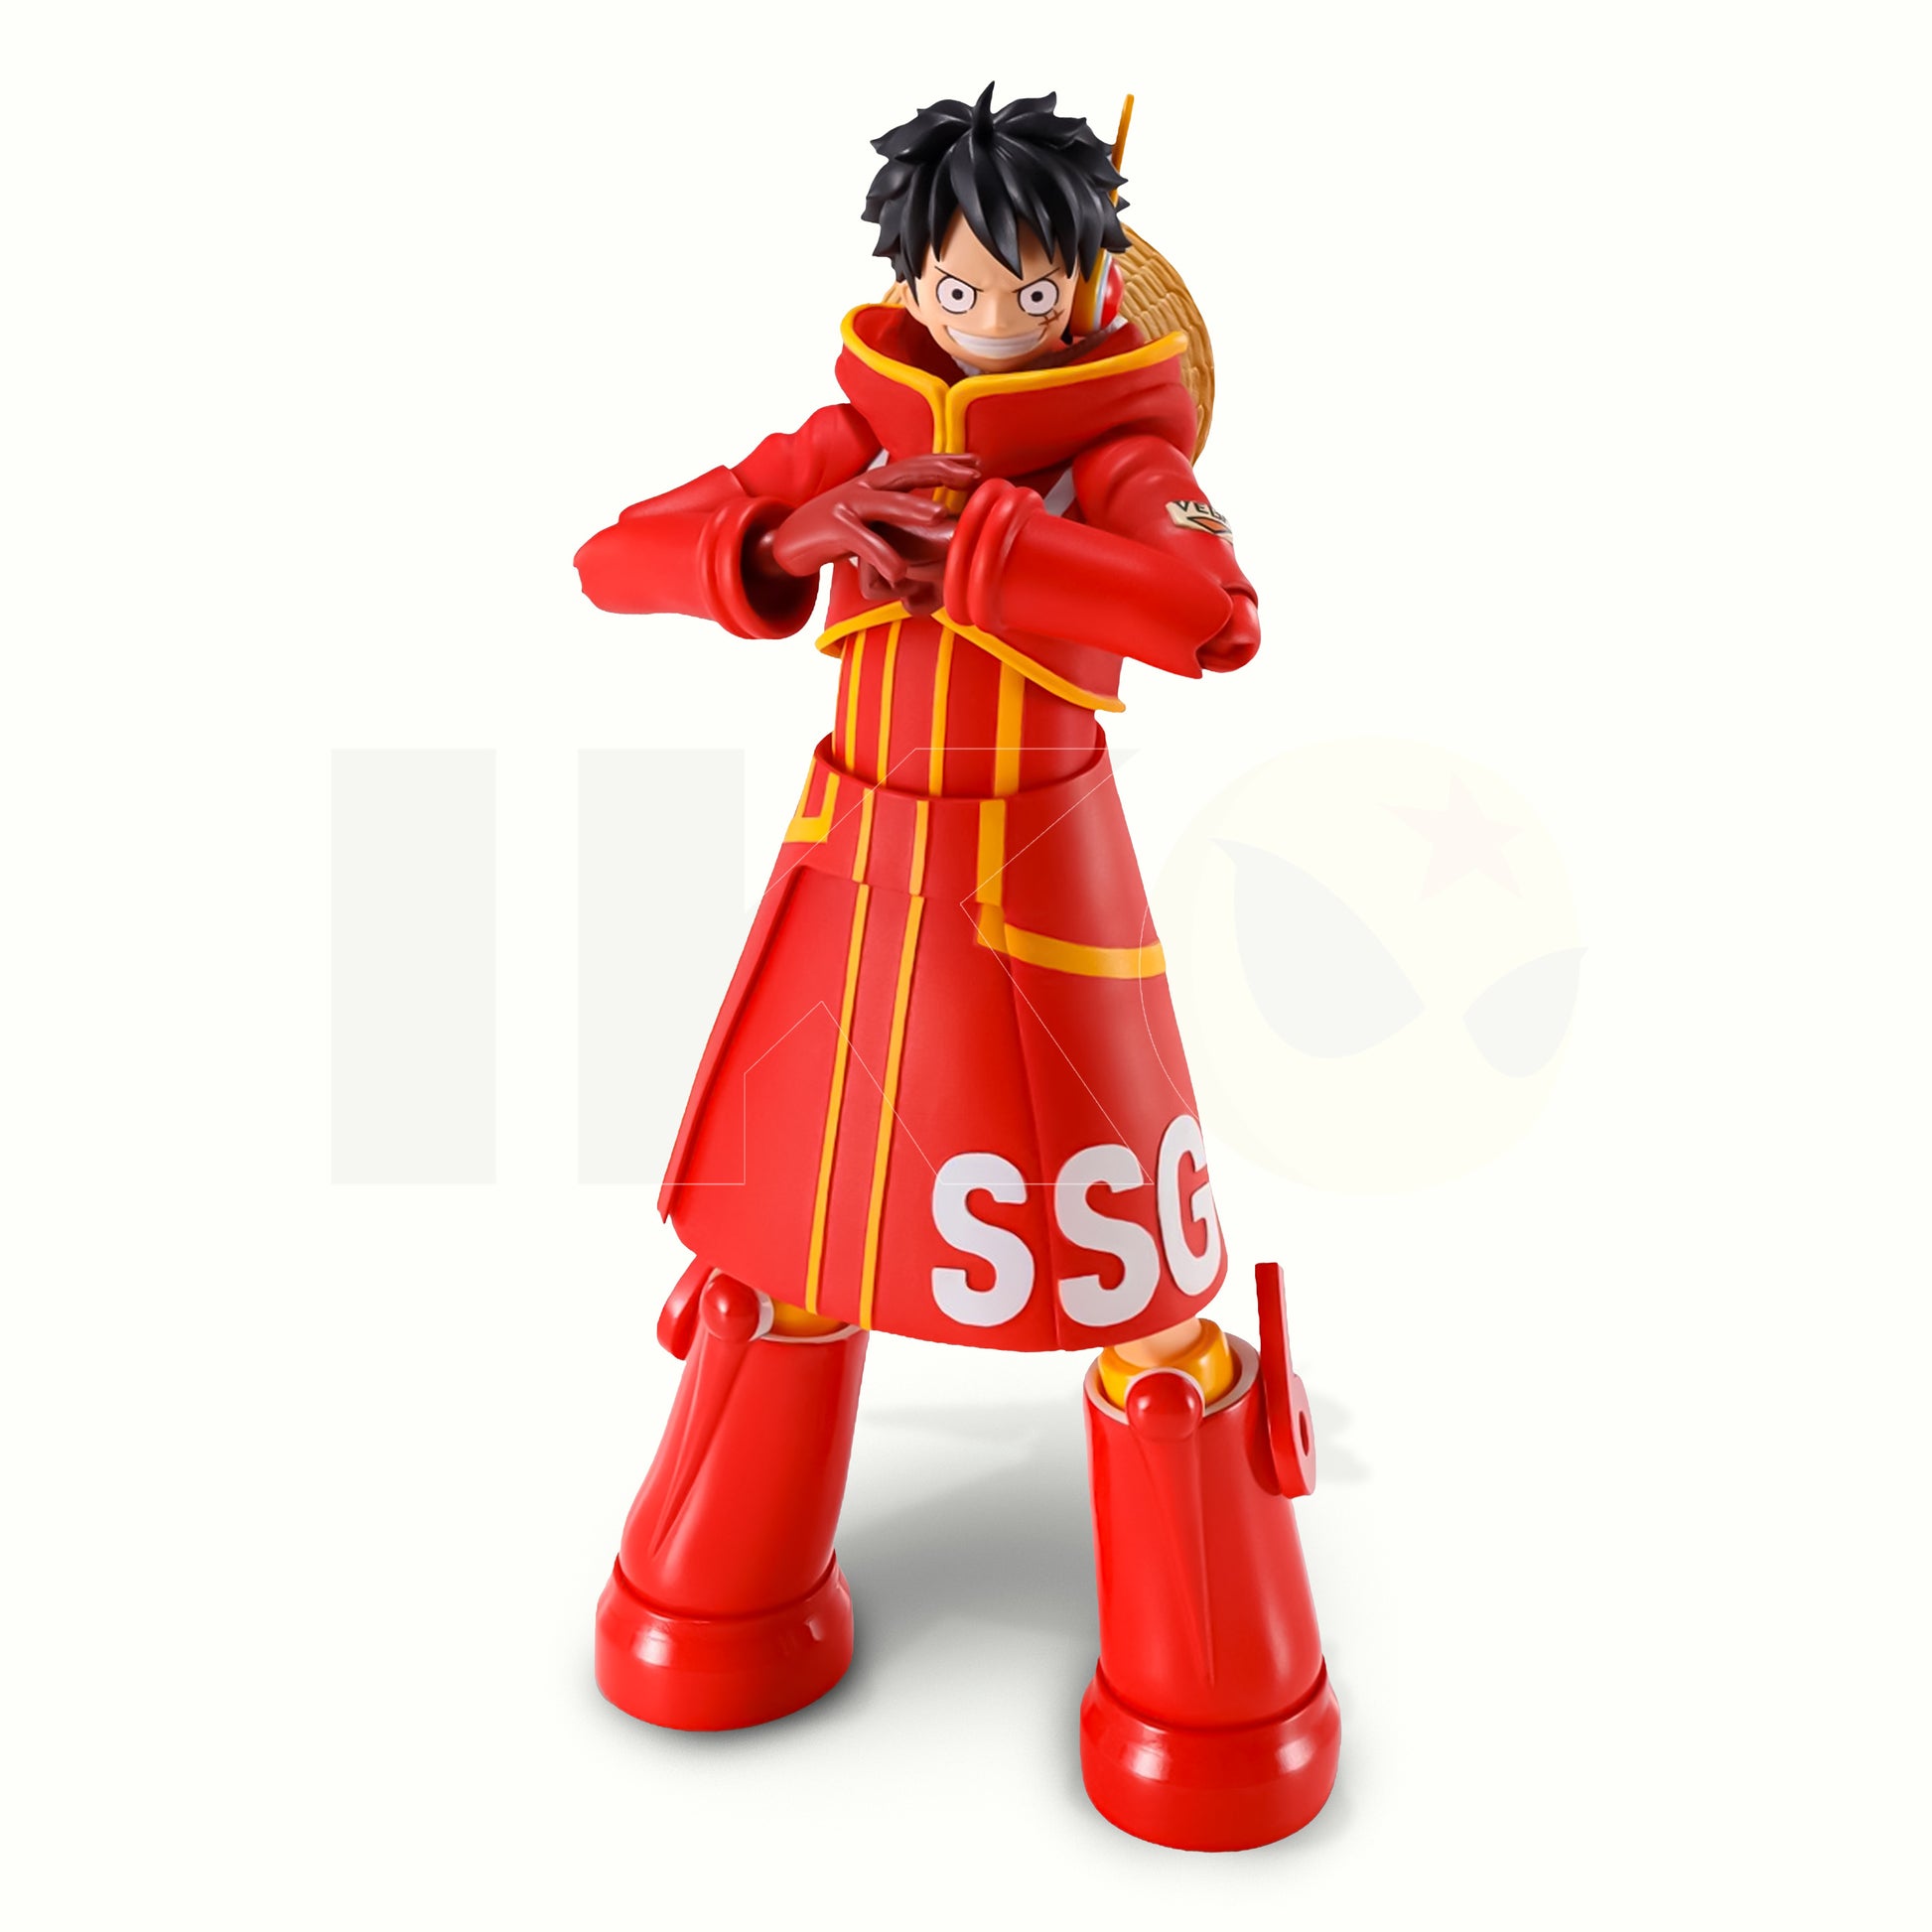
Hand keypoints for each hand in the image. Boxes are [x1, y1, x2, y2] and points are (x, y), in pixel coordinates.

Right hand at [758, 455, 980, 611]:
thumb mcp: (873, 517)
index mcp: (878, 482)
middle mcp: (865, 486)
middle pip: (906, 473)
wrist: (789, 541)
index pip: (917, 465)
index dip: (947, 461)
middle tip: (973, 475)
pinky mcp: (833, 528)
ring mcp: (847, 504)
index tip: (979, 463)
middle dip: (941, 471)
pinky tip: (900, 572)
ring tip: (940, 514)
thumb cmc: (839, 531)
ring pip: (885, 504)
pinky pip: (861, 542)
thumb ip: (900, 514)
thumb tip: (941, 520)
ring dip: (913, 507)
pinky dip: (881, 556)